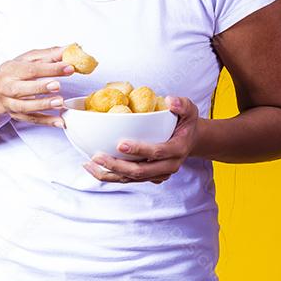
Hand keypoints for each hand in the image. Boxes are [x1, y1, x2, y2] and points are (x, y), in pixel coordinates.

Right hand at [0, 46, 74, 127]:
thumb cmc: (18, 71)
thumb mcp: (30, 59)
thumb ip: (50, 54)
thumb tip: (69, 49)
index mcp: (10, 69)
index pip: (31, 69)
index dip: (51, 69)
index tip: (69, 68)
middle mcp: (7, 87)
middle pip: (22, 89)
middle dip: (40, 88)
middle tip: (58, 85)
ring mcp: (10, 103)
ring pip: (25, 107)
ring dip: (43, 105)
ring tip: (60, 102)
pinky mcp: (16, 116)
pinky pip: (32, 120)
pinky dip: (46, 122)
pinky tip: (60, 122)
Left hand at [83, 96, 199, 184]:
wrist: (190, 139)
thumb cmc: (186, 122)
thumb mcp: (190, 109)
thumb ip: (182, 103)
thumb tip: (169, 100)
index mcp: (178, 150)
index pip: (157, 152)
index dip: (139, 150)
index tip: (120, 144)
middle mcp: (169, 166)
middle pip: (140, 172)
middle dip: (117, 166)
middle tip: (97, 156)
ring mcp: (159, 175)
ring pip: (131, 179)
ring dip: (109, 174)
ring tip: (90, 164)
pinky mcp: (150, 178)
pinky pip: (129, 180)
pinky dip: (111, 176)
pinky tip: (95, 168)